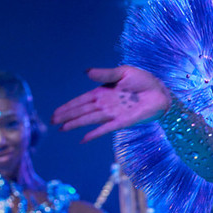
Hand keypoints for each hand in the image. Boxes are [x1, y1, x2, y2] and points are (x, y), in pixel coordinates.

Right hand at [51, 66, 170, 142]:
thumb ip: (105, 73)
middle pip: (82, 111)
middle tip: (52, 122)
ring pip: (90, 120)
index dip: (68, 106)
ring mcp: (113, 114)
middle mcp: (105, 104)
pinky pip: (106, 129)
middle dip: (67, 116)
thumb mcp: (123, 72)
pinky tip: (83, 140)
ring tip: (62, 129)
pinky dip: (94, 134)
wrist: (160, 92)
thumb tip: (86, 72)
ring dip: (76, 124)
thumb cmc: (143, 81)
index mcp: (103, 92)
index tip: (55, 112)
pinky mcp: (122, 121)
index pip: (81, 100)